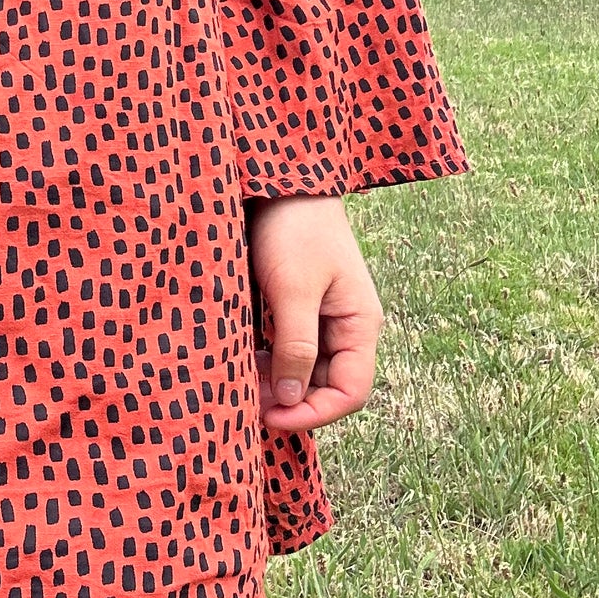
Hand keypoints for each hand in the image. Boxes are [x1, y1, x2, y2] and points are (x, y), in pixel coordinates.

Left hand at [245, 194, 384, 433]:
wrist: (282, 180)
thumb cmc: (293, 229)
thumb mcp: (294, 290)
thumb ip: (296, 345)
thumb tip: (291, 399)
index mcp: (359, 324)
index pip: (350, 392)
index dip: (312, 414)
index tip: (269, 417)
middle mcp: (346, 327)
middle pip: (326, 386)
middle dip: (289, 401)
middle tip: (244, 399)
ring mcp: (322, 317)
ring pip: (304, 370)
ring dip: (275, 383)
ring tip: (239, 381)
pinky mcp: (297, 306)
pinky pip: (288, 348)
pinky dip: (267, 360)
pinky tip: (242, 358)